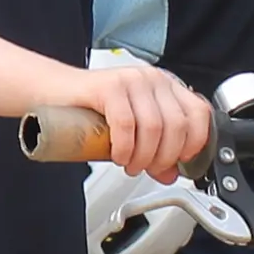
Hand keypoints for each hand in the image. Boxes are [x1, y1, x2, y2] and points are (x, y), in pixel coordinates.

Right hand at [74, 59, 208, 178]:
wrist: (54, 93)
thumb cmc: (92, 110)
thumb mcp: (132, 131)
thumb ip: (155, 150)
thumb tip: (170, 174)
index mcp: (165, 86)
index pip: (198, 113)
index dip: (195, 142)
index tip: (180, 161)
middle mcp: (152, 79)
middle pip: (177, 125)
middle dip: (164, 157)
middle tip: (148, 169)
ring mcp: (131, 80)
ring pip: (154, 127)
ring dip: (143, 157)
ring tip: (131, 165)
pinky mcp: (109, 86)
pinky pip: (126, 124)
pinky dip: (125, 148)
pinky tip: (119, 156)